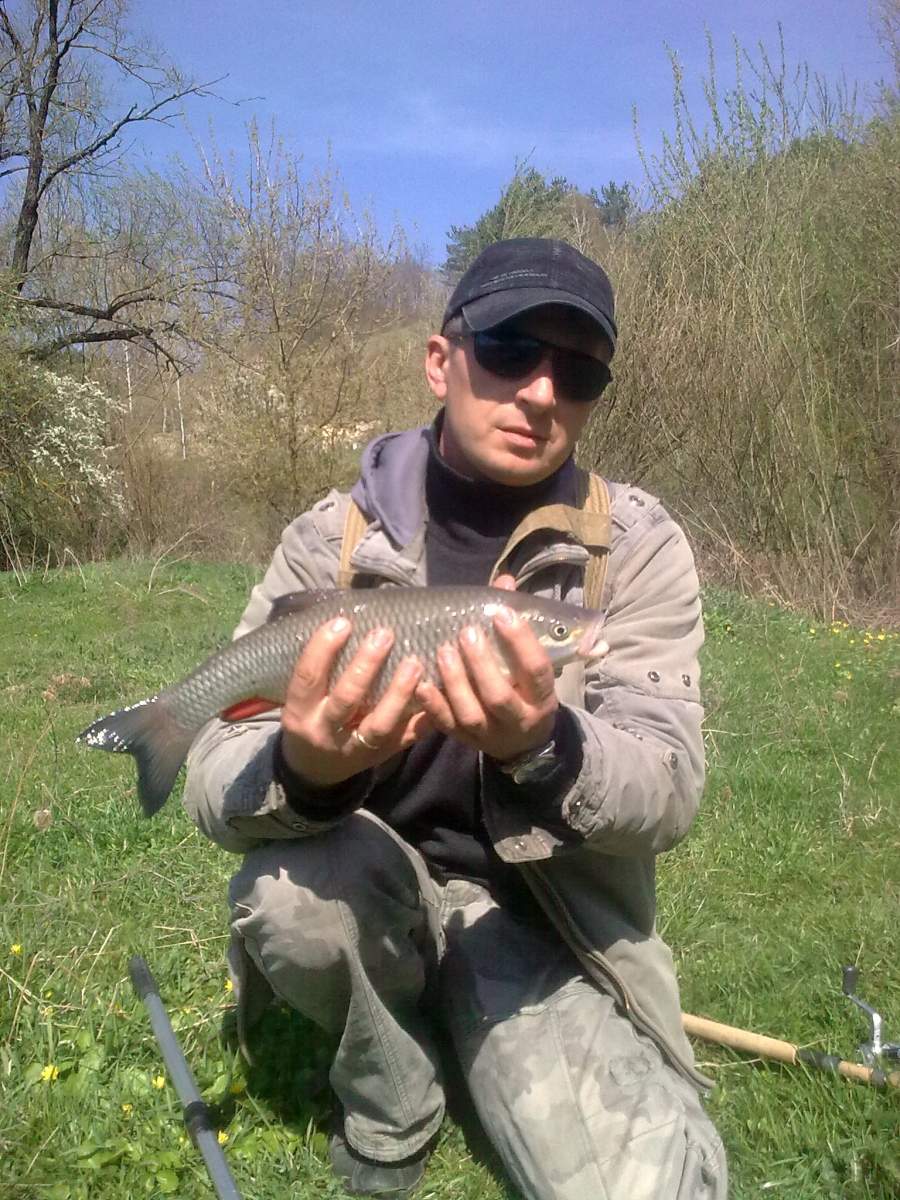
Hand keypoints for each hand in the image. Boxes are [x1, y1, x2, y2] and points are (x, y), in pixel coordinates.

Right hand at [280, 617, 430, 787]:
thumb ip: (319, 670)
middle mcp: (325, 733)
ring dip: (399, 693)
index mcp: (300, 713)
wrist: (314, 770)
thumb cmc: (309, 718)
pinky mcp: (380, 757)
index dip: (323, 650)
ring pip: (379, 724)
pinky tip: (436, 694)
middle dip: (366, 666)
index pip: (307, 678)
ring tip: (415, 662)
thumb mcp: (302, 698)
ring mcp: (355, 748)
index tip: (342, 622)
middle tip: (385, 635)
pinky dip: (422, 719)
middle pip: (346, 700)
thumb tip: (345, 619)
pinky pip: (404, 739)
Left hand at [414, 574, 557, 762]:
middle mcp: (519, 719)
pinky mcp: (466, 742)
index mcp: (542, 697)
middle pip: (499, 696)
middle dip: (481, 663)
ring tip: (443, 651)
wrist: (523, 743)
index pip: (536, 670)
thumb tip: (503, 580)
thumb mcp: (531, 663)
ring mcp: (490, 734)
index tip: (502, 613)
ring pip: (471, 714)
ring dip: (455, 682)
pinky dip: (433, 705)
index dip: (521, 641)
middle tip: (466, 632)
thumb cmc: (526, 689)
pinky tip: (420, 683)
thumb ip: (516, 626)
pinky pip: (446, 727)